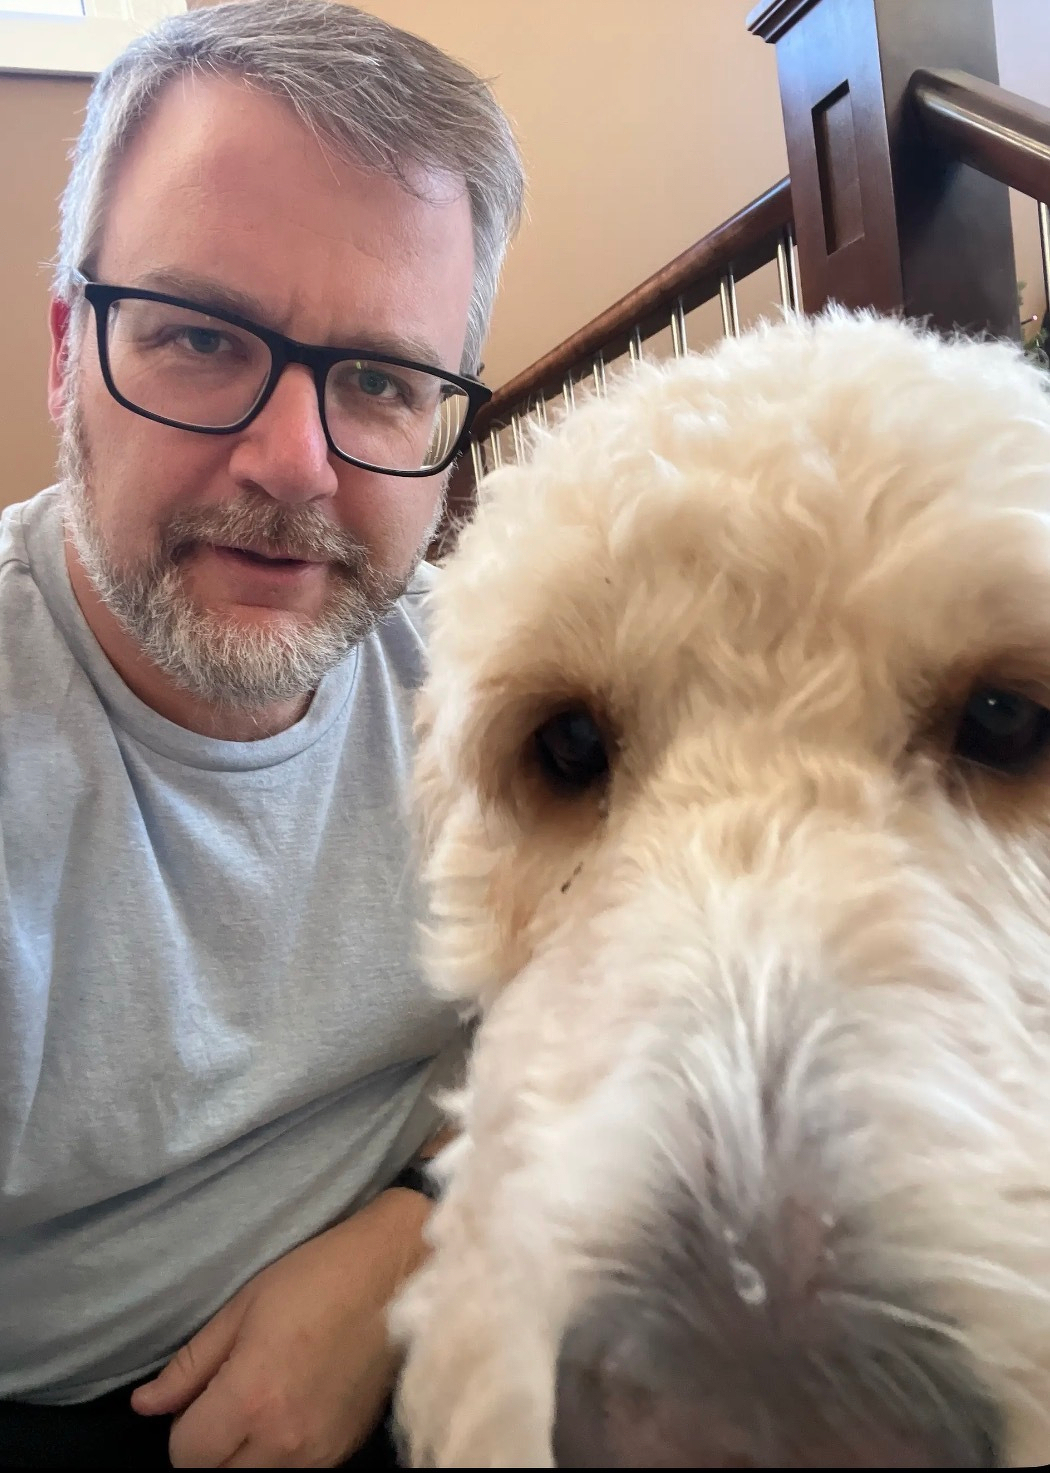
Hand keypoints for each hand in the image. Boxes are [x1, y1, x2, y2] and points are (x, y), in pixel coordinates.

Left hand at [131, 1187, 429, 1466]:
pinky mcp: (345, 1451)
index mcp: (250, 1398)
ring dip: (244, 1458)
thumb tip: (144, 1405)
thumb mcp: (244, 1306)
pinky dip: (280, 1457)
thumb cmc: (317, 1276)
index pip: (185, 1455)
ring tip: (258, 1409)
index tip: (200, 1397)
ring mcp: (319, 1452)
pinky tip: (291, 1413)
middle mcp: (283, 1439)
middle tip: (224, 1405)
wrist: (397, 1274)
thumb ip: (191, 1364)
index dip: (182, 1426)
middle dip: (208, 1450)